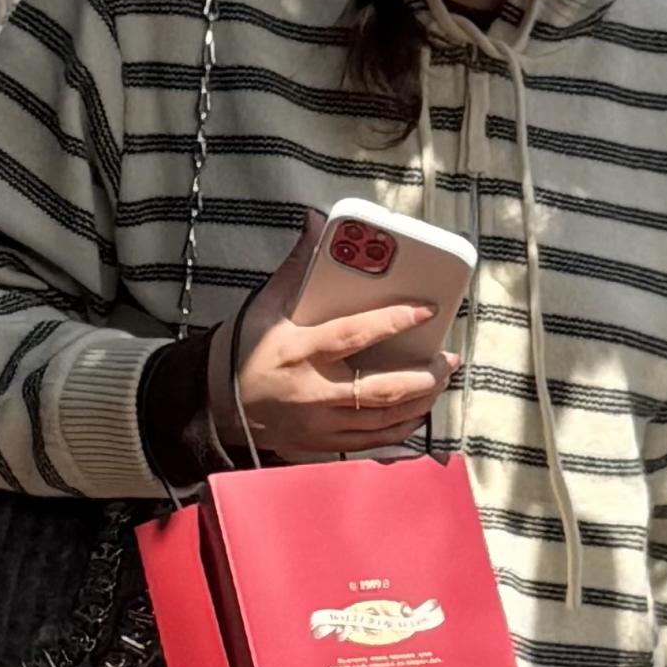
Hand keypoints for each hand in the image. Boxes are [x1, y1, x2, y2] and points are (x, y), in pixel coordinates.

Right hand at [208, 213, 457, 463]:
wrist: (219, 408)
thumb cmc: (246, 351)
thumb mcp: (266, 306)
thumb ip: (297, 266)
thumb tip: (315, 220)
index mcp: (298, 352)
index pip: (353, 336)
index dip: (392, 322)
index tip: (426, 310)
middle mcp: (312, 394)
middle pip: (379, 390)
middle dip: (421, 377)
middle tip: (447, 359)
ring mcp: (319, 426)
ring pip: (381, 421)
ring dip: (418, 404)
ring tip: (440, 383)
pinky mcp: (321, 446)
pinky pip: (369, 443)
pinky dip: (398, 431)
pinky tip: (416, 414)